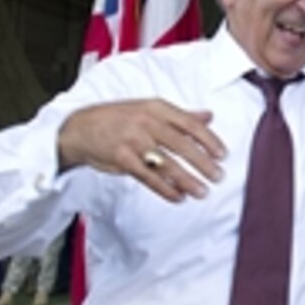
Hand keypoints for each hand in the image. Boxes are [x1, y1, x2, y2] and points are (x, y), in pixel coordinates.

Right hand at [58, 100, 224, 202]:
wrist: (82, 128)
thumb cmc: (120, 119)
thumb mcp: (150, 110)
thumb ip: (181, 115)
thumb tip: (209, 116)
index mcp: (156, 108)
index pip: (189, 123)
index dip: (209, 140)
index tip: (223, 154)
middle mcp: (146, 122)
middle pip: (181, 145)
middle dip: (202, 163)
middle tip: (218, 176)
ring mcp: (133, 141)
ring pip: (166, 164)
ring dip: (187, 180)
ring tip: (202, 192)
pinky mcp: (122, 159)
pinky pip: (149, 178)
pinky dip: (166, 189)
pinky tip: (179, 197)